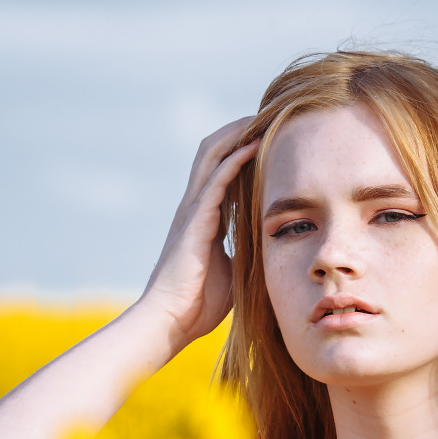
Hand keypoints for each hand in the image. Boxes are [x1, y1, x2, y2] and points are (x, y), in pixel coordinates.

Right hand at [140, 118, 258, 345]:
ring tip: (261, 119)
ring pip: (212, 156)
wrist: (170, 322)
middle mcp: (195, 208)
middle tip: (266, 116)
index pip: (221, 173)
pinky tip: (255, 146)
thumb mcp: (231, 272)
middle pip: (212, 153)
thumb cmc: (197, 305)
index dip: (241, 151)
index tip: (267, 137)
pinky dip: (235, 160)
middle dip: (238, 130)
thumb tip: (268, 251)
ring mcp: (192, 212)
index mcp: (203, 219)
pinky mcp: (194, 221)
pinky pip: (216, 181)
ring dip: (236, 134)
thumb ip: (244, 253)